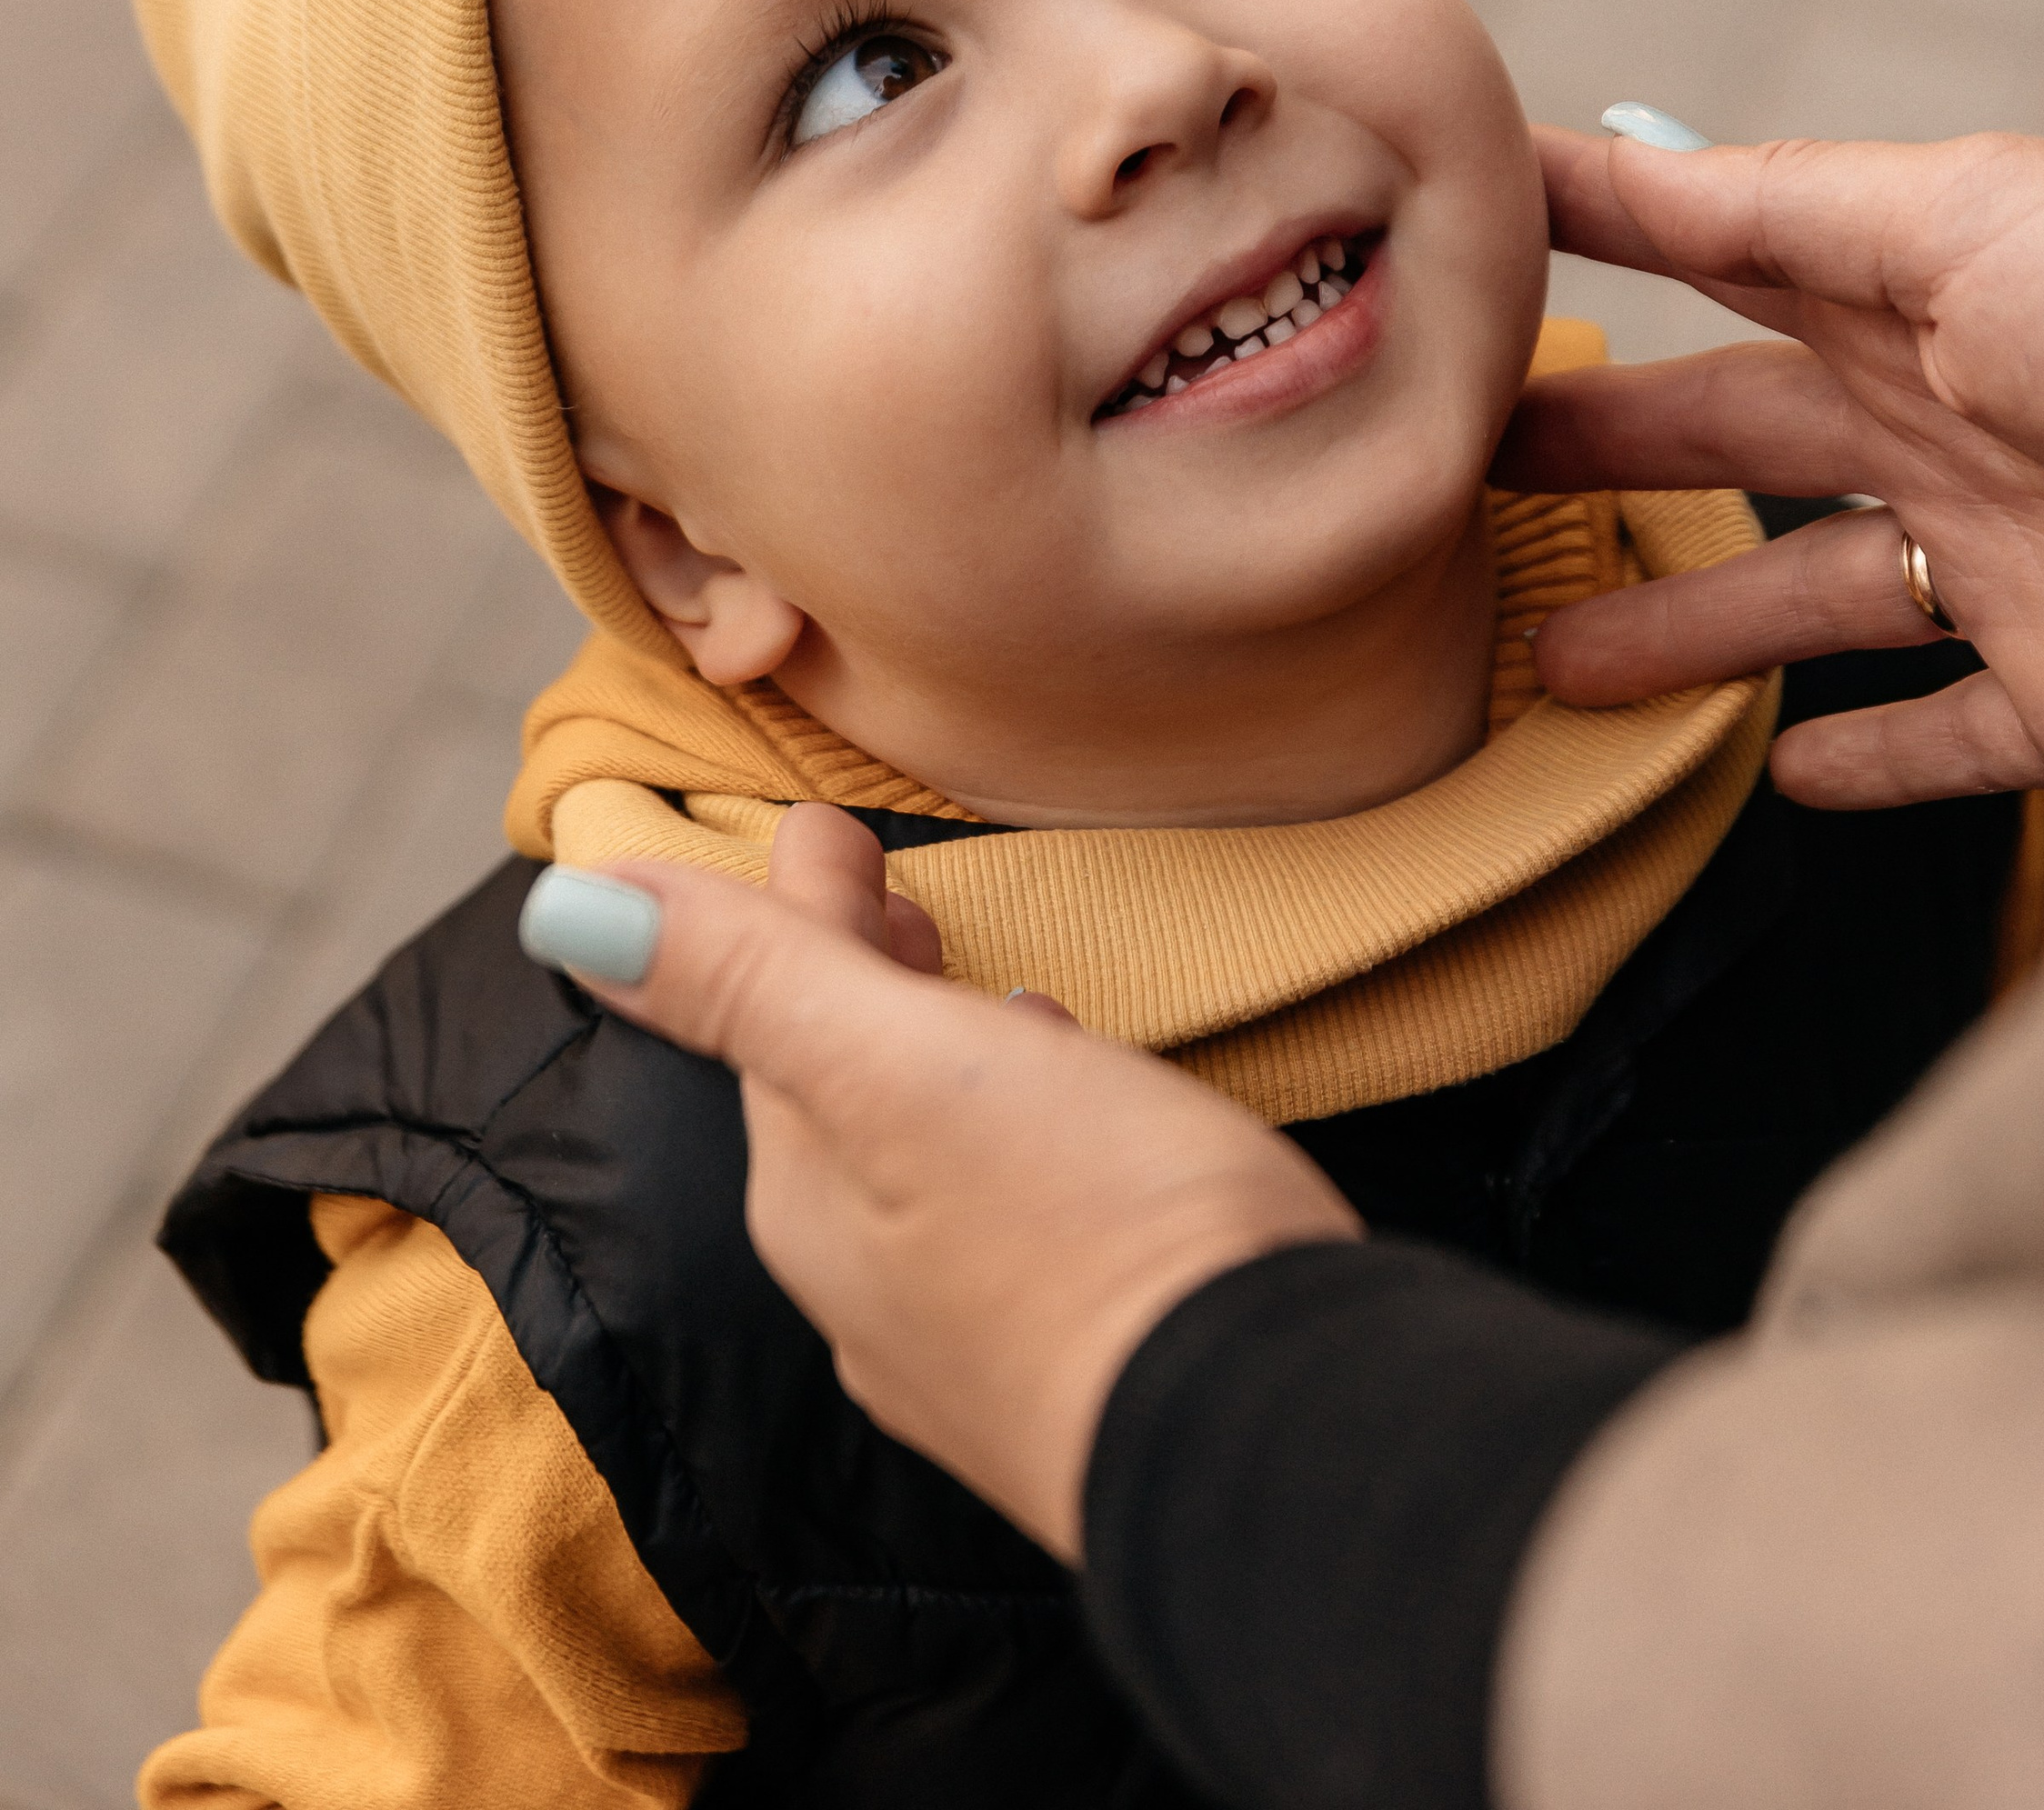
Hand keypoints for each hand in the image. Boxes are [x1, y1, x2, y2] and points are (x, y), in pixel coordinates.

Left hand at [587, 805, 1357, 1556]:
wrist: (1261, 1446)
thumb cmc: (1081, 1233)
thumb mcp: (900, 1072)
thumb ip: (750, 985)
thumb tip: (562, 907)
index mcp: (810, 1198)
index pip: (774, 1010)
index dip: (793, 904)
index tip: (817, 816)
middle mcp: (867, 1283)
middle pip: (835, 1091)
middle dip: (847, 978)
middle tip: (877, 888)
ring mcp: (973, 1339)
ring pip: (920, 1154)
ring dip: (931, 1052)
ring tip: (974, 985)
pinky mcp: (1076, 1364)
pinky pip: (1007, 1217)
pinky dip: (1013, 1134)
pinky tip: (1071, 1112)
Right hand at [1499, 129, 2043, 807]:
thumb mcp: (1965, 218)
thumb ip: (1782, 205)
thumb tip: (1613, 151)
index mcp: (1912, 287)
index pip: (1709, 246)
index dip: (1587, 228)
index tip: (1455, 231)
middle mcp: (1944, 421)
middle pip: (1730, 433)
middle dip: (1598, 442)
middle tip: (1459, 469)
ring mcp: (2009, 565)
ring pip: (1803, 601)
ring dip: (1684, 627)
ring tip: (1553, 660)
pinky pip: (1953, 740)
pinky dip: (1873, 766)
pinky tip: (1786, 780)